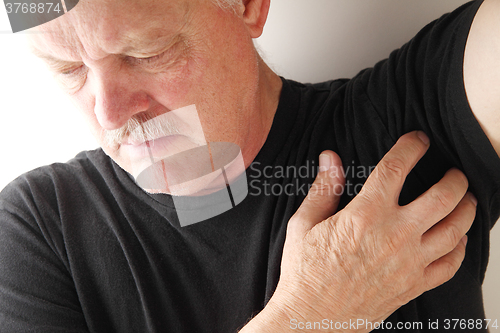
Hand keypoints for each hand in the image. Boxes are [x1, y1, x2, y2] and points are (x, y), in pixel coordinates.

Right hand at [241, 131, 476, 331]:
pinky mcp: (413, 286)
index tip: (419, 140)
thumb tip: (330, 158)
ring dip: (466, 209)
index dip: (412, 147)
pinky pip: (451, 265)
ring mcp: (409, 263)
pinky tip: (458, 239)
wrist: (312, 318)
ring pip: (456, 229)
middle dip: (455, 178)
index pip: (397, 168)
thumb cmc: (304, 272)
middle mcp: (394, 235)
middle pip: (443, 196)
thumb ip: (323, 189)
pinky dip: (461, 249)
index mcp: (365, 215)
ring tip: (466, 200)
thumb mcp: (303, 224)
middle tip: (454, 172)